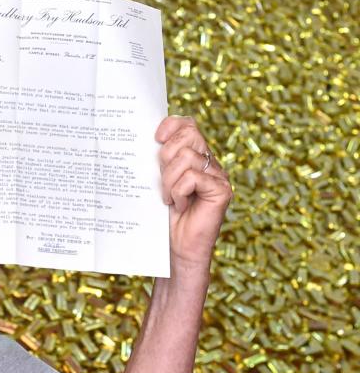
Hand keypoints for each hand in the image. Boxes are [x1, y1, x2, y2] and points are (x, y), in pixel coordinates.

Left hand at [155, 116, 231, 273]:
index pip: (188, 125)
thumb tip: (150, 137)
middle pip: (189, 134)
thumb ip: (160, 160)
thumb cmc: (164, 216)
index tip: (156, 137)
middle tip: (161, 179)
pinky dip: (179, 192)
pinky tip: (179, 205)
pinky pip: (193, 178)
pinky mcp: (222, 190)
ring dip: (169, 180)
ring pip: (187, 157)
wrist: (176, 248)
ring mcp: (218, 176)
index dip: (172, 125)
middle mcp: (209, 163)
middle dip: (166, 155)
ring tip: (168, 198)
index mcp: (194, 157)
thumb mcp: (158, 182)